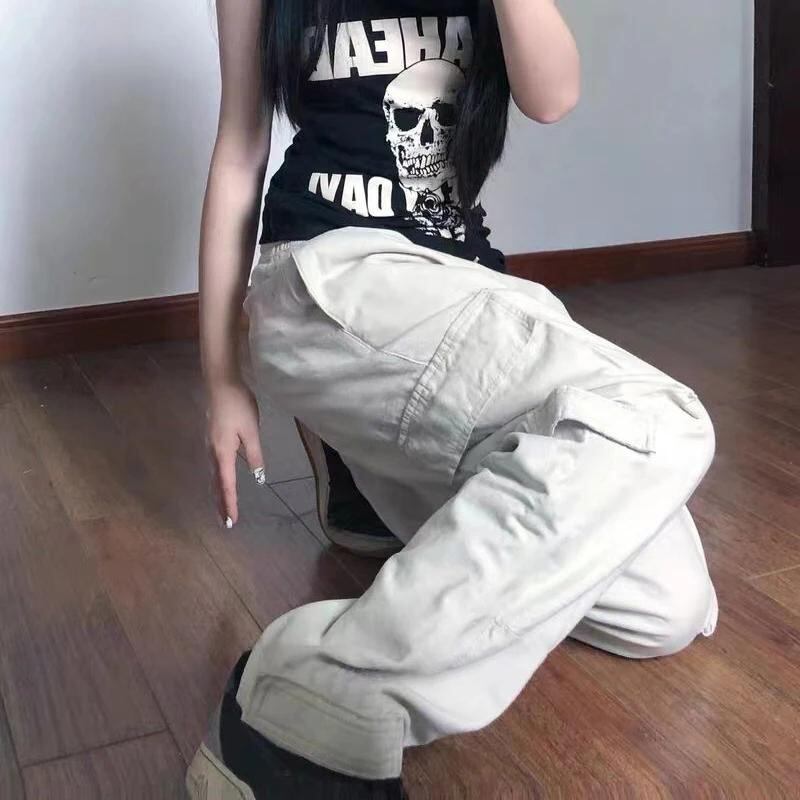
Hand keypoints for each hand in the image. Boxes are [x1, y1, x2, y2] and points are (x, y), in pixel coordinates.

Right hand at [205, 379, 265, 526]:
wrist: (220, 383)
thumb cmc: (238, 405)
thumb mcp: (252, 431)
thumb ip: (254, 454)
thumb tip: (257, 477)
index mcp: (223, 452)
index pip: (227, 484)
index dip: (230, 503)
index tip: (231, 521)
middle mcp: (213, 452)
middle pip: (216, 483)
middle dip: (220, 503)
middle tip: (224, 523)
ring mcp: (210, 445)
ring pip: (214, 475)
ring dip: (218, 493)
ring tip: (222, 508)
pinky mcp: (212, 438)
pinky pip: (214, 466)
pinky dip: (218, 479)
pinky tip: (222, 481)